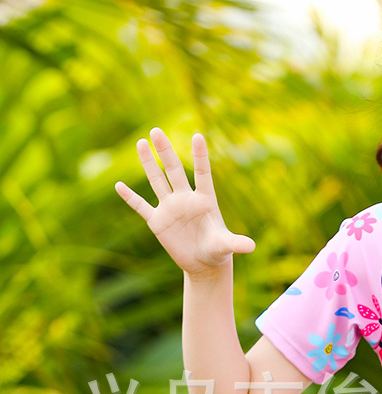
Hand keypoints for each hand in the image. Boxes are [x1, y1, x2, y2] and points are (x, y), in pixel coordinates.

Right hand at [114, 128, 254, 277]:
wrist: (204, 263)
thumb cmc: (218, 250)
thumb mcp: (226, 246)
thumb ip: (236, 243)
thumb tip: (251, 247)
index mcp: (205, 200)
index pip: (202, 173)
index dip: (200, 156)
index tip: (198, 136)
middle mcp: (186, 199)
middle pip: (174, 170)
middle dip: (165, 151)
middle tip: (156, 130)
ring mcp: (170, 208)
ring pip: (157, 181)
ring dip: (148, 163)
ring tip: (142, 143)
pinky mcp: (158, 221)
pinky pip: (141, 206)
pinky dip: (130, 198)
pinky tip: (118, 186)